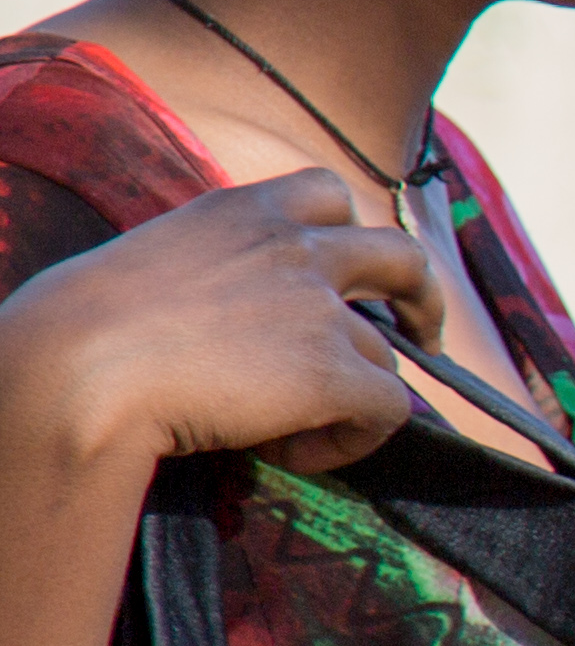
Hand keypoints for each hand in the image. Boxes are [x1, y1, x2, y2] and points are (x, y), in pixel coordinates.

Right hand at [0, 172, 439, 482]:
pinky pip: (388, 410)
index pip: (327, 193)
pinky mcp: (334, 371)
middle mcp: (295, 248)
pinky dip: (354, 439)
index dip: (353, 234)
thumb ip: (216, 270)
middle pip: (402, 257)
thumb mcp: (156, 265)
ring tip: (283, 430)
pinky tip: (291, 452)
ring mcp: (321, 308)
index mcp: (244, 211)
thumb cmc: (85, 327)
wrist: (81, 368)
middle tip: (421, 335)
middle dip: (423, 297)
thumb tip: (238, 320)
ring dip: (350, 396)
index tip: (356, 271)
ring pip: (384, 355)